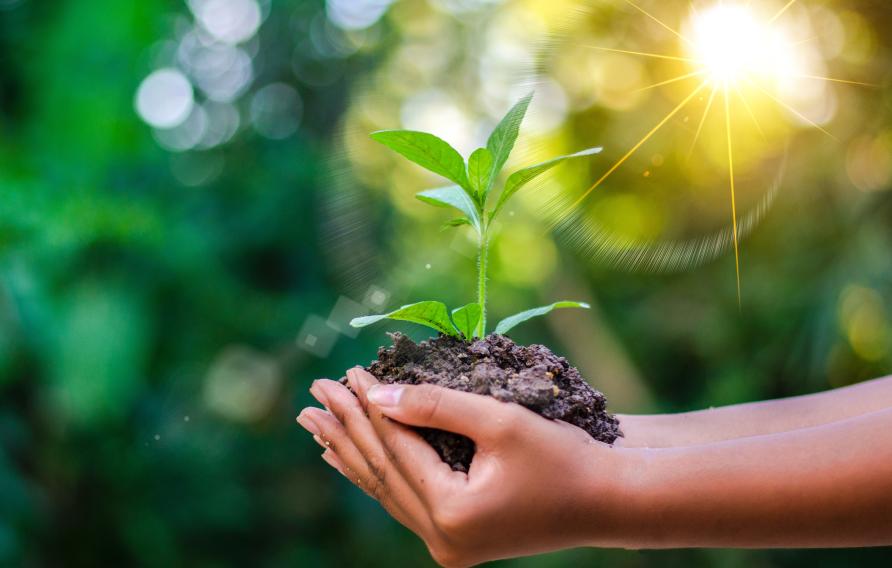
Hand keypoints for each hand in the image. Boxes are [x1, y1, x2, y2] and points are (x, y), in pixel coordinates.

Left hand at [297, 368, 641, 566]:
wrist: (608, 501)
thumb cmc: (563, 456)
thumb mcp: (499, 422)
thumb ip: (435, 406)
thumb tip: (377, 395)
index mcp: (451, 515)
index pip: (395, 451)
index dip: (368, 409)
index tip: (345, 373)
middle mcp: (442, 539)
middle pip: (381, 473)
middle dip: (346, 430)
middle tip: (313, 394)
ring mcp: (448, 544)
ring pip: (387, 490)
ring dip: (352, 453)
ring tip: (316, 426)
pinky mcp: (457, 537)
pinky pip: (404, 500)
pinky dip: (378, 474)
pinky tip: (351, 459)